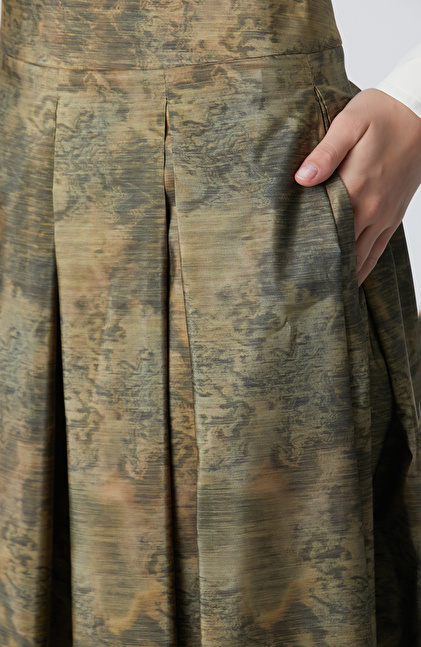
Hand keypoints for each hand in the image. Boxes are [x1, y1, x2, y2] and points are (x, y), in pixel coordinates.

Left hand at [295, 88, 420, 285]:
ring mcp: (385, 214)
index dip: (308, 253)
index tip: (288, 273)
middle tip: (299, 292)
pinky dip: (364, 267)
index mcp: (356, 189)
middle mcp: (372, 209)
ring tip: (323, 295)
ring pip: (362, 256)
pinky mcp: (394, 214)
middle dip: (322, 271)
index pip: (327, 231)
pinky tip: (352, 279)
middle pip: (343, 250)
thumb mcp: (349, 123)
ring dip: (344, 275)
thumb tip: (302, 178)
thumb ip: (325, 153)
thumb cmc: (382, 114)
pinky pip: (379, 249)